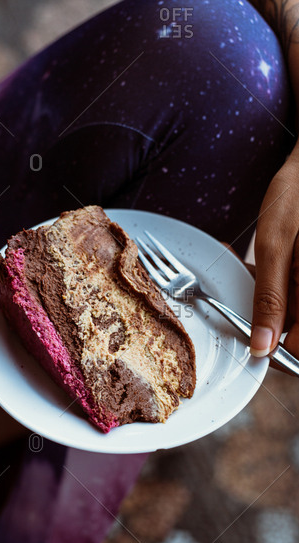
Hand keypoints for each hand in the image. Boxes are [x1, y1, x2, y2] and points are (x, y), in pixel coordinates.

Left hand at [250, 146, 298, 358]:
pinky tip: (266, 263)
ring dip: (273, 298)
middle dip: (270, 317)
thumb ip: (271, 299)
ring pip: (294, 311)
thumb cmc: (298, 195)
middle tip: (251, 285)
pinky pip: (295, 293)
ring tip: (256, 266)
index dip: (273, 347)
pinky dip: (280, 284)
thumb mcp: (275, 245)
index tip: (249, 332)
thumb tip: (263, 346)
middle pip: (297, 333)